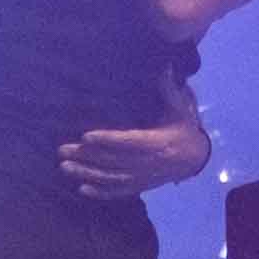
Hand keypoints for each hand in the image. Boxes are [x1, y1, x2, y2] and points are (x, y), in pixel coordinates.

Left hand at [57, 67, 210, 198]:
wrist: (196, 159)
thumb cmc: (184, 130)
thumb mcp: (180, 109)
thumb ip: (169, 90)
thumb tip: (165, 66)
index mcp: (156, 142)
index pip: (128, 142)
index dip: (107, 140)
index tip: (86, 136)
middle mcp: (146, 162)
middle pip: (113, 160)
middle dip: (86, 156)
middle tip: (63, 150)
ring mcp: (142, 177)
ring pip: (111, 177)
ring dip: (87, 173)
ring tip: (65, 166)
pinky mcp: (140, 186)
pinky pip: (118, 191)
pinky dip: (101, 192)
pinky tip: (82, 189)